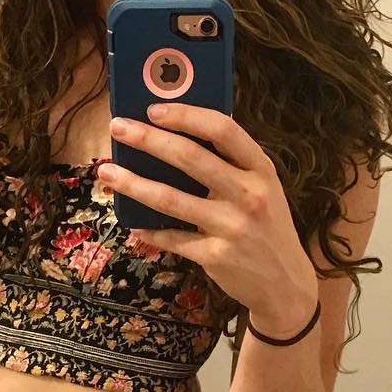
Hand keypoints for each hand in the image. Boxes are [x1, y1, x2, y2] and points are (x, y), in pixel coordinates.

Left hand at [104, 103, 318, 331]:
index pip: (223, 130)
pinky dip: (149, 230)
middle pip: (190, 158)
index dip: (186, 116)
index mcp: (261, 168)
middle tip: (118, 128)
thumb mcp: (263, 188)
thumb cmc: (266, 225)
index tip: (153, 109)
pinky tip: (133, 223)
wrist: (285, 283)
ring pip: (170, 198)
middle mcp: (248, 194)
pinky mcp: (215, 257)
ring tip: (106, 171)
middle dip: (147, 139)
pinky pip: (171, 237)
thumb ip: (231, 164)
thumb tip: (176, 133)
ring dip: (132, 183)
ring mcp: (232, 227)